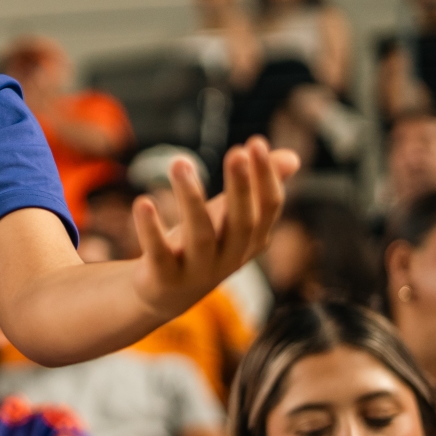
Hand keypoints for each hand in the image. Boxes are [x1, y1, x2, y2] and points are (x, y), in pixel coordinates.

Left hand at [131, 137, 297, 319]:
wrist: (165, 293)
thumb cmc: (204, 245)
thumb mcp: (230, 215)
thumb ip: (256, 188)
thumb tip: (292, 157)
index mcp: (251, 240)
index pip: (268, 209)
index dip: (265, 177)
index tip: (255, 142)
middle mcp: (230, 258)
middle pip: (242, 222)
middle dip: (241, 187)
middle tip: (236, 152)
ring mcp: (198, 271)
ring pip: (200, 235)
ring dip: (190, 197)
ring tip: (179, 162)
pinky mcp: (164, 279)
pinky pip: (159, 253)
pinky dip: (150, 228)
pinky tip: (143, 201)